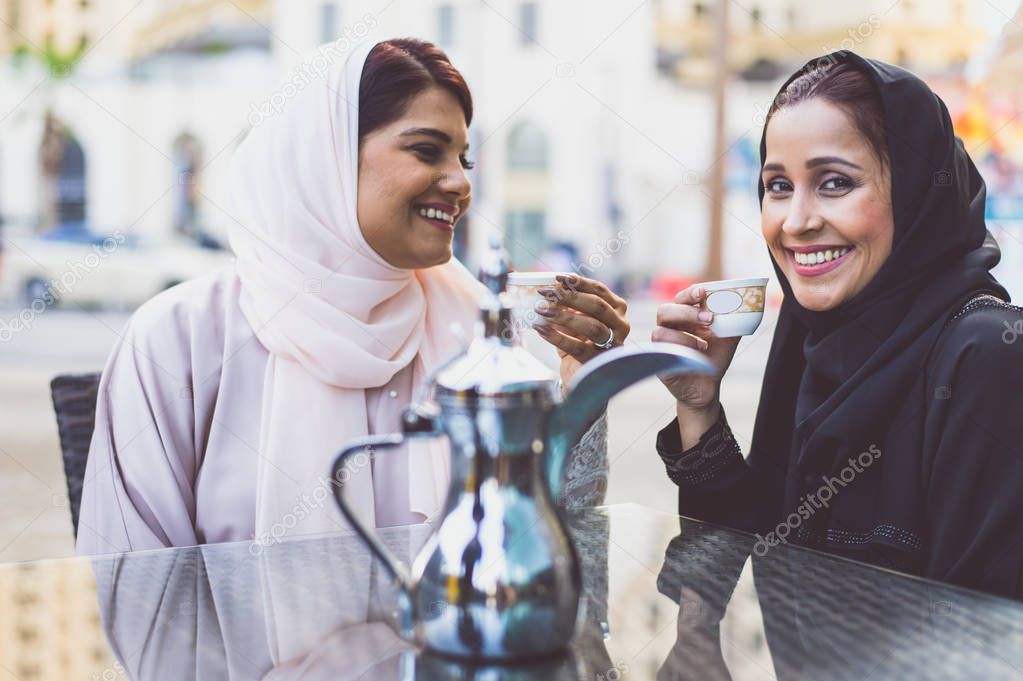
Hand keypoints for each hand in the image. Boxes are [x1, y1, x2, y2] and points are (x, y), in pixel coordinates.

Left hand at [531, 274, 629, 387]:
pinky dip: (556, 337)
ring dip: (564, 316)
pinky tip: (540, 328)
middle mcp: (620, 324)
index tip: (557, 278)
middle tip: (545, 294)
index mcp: (617, 308)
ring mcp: (612, 344)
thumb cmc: (579, 338)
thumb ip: (569, 303)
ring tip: (542, 311)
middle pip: (597, 306)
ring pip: (592, 326)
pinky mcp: (598, 360)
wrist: (582, 371)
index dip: (578, 282)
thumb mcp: (577, 317)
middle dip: (570, 297)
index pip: (599, 290)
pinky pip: (577, 347)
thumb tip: (548, 287)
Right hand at [652, 285, 739, 437]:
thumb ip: (733, 320)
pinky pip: (661, 352)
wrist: (708, 386)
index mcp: (683, 317)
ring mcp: (662, 345)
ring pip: (660, 331)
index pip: (681, 298)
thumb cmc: (714, 358)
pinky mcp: (659, 362)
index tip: (703, 292)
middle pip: (664, 311)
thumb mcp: (727, 337)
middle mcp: (669, 328)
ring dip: (685, 337)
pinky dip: (680, 352)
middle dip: (687, 313)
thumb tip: (747, 303)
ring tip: (704, 346)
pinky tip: (694, 358)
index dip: (689, 293)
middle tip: (709, 319)